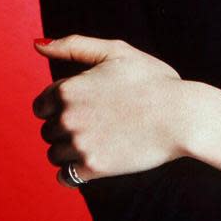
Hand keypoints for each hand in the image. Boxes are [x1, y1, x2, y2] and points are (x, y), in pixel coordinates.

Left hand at [32, 35, 191, 185]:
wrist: (182, 116)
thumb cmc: (152, 80)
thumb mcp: (115, 51)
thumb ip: (74, 45)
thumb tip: (37, 43)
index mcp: (68, 89)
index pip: (42, 105)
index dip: (63, 104)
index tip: (89, 104)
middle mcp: (67, 117)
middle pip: (48, 130)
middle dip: (68, 127)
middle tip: (101, 121)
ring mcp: (79, 144)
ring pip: (55, 154)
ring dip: (71, 150)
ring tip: (103, 139)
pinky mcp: (93, 167)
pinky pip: (66, 177)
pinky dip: (75, 171)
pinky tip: (97, 158)